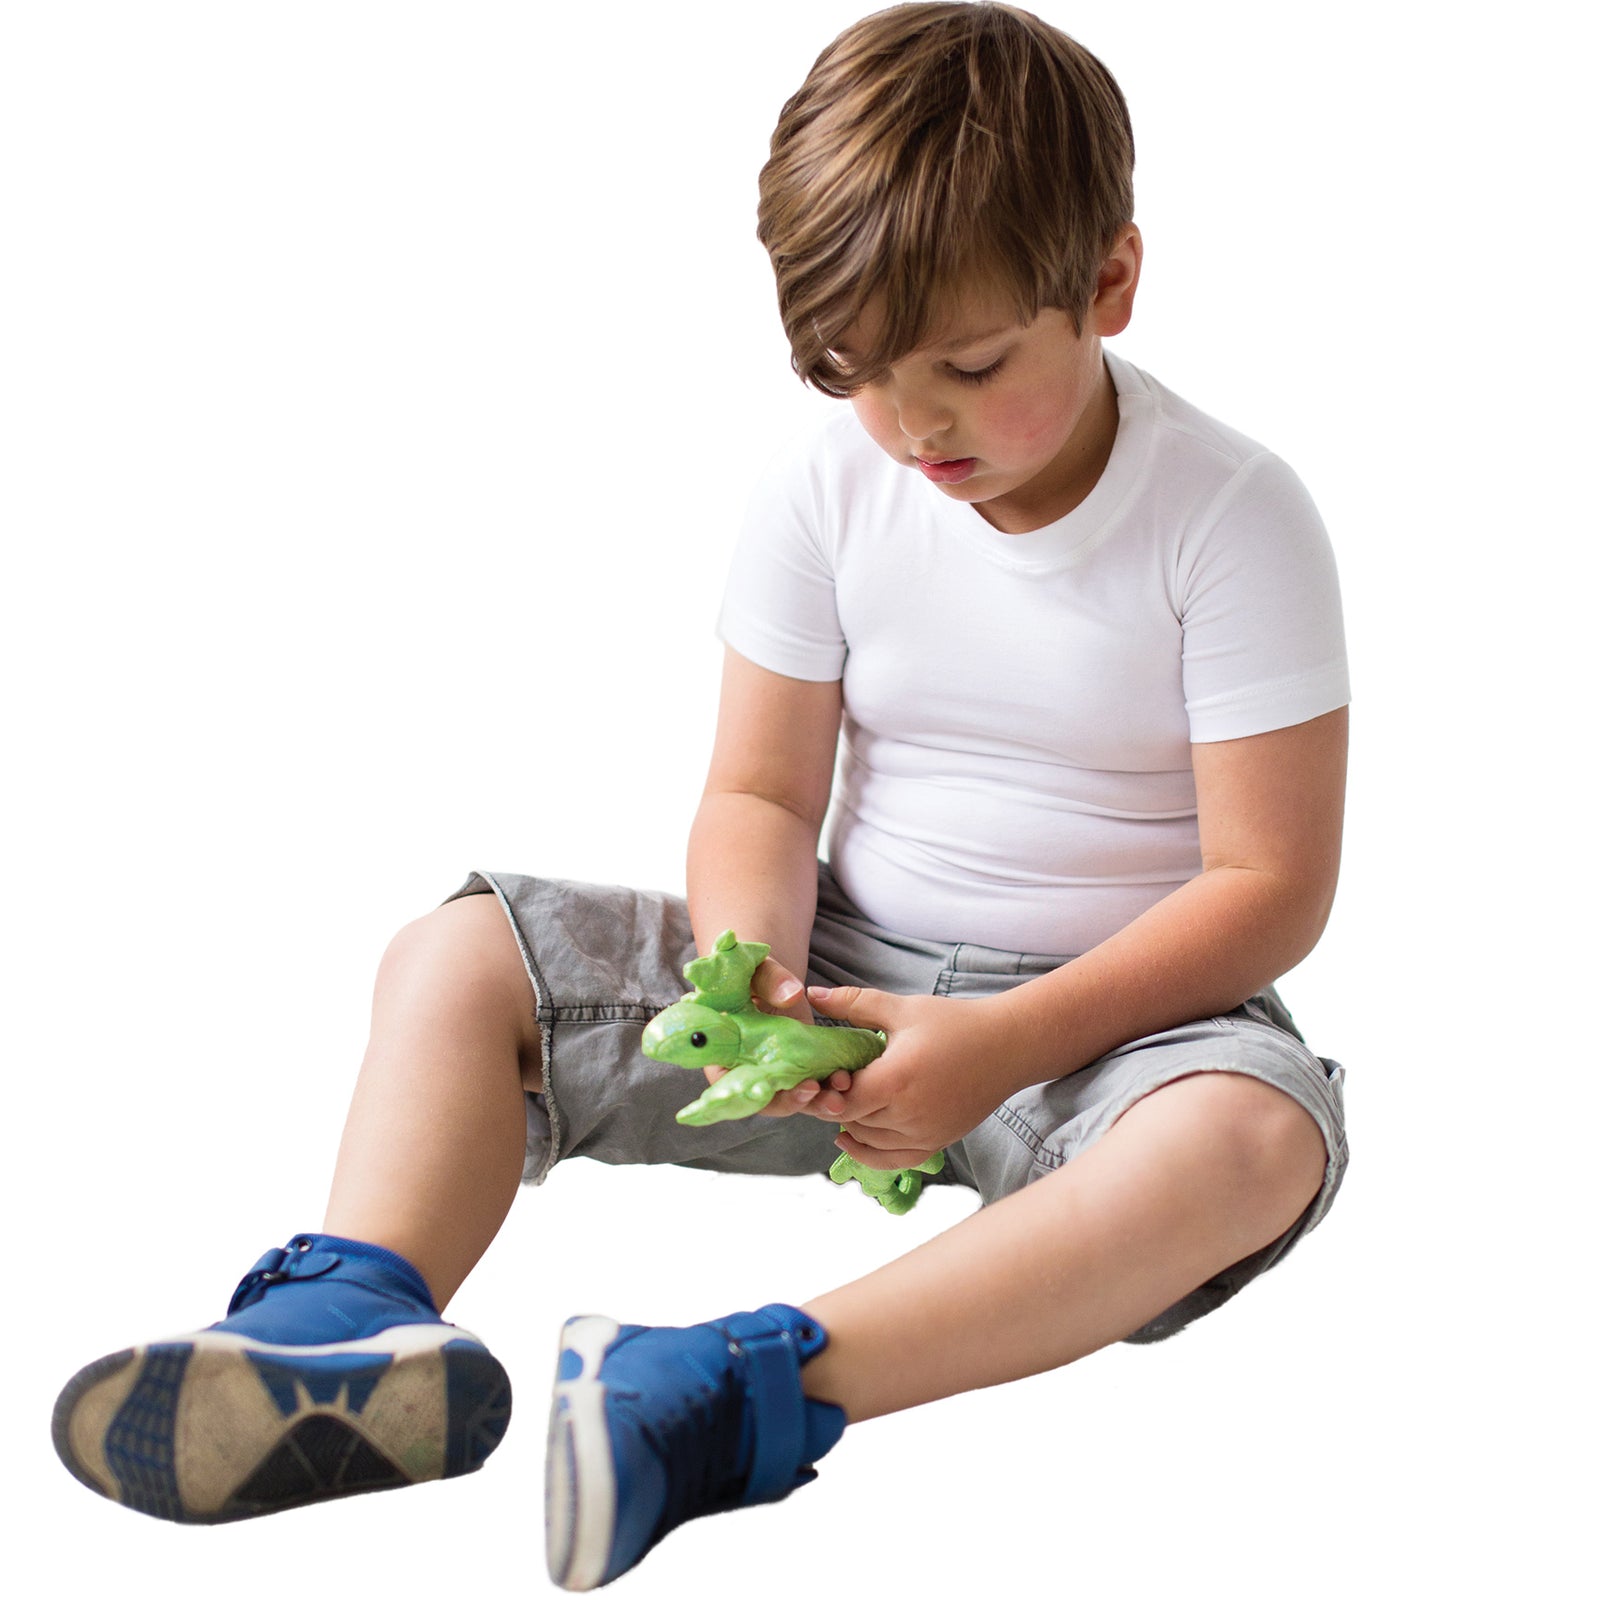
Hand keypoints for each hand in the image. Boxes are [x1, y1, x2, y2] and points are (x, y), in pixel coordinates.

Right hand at [701, 956, 852, 1116]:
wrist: (772, 980)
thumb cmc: (754, 974)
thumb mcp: (757, 971)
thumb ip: (770, 980)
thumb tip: (792, 995)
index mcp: (720, 1051)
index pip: (725, 1082)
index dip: (745, 1090)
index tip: (770, 1088)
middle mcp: (743, 1071)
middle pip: (760, 1099)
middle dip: (787, 1101)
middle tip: (812, 1090)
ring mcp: (771, 1075)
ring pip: (789, 1098)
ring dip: (812, 1102)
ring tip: (836, 1097)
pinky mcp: (795, 1073)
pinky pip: (809, 1087)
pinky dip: (826, 1090)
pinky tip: (844, 1083)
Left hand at [803, 985, 1016, 1168]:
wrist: (1006, 1046)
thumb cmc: (954, 1023)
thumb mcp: (902, 1008)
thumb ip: (854, 1003)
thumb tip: (812, 995)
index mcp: (897, 1079)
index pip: (841, 1100)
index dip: (825, 1090)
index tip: (822, 1073)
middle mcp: (909, 1114)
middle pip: (852, 1120)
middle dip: (834, 1103)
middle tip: (830, 1082)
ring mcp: (924, 1133)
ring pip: (868, 1140)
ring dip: (851, 1123)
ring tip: (845, 1099)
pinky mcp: (936, 1142)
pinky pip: (892, 1160)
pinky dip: (868, 1152)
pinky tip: (849, 1138)